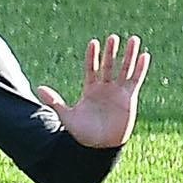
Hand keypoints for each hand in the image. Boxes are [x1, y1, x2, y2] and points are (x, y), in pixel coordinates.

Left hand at [39, 33, 148, 147]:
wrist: (99, 146)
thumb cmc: (82, 132)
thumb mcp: (66, 115)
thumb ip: (54, 101)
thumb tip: (39, 87)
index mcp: (90, 89)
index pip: (91, 68)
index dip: (92, 56)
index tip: (93, 42)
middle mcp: (105, 88)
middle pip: (109, 65)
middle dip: (111, 52)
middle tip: (113, 37)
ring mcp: (118, 92)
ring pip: (124, 69)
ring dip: (129, 55)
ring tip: (133, 39)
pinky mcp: (129, 98)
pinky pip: (135, 80)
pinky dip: (140, 68)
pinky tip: (144, 56)